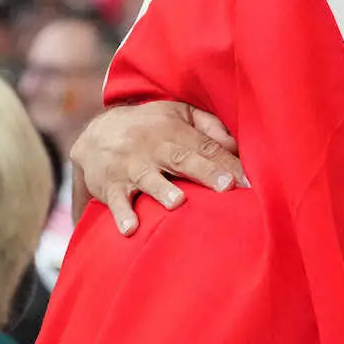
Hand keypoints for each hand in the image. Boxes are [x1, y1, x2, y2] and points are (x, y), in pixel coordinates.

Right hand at [71, 101, 247, 234]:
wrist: (95, 133)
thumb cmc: (151, 127)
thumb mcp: (178, 115)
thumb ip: (210, 127)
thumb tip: (238, 146)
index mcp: (174, 131)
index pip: (205, 147)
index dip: (227, 163)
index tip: (248, 181)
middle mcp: (153, 148)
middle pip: (182, 159)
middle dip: (205, 172)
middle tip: (226, 186)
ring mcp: (131, 167)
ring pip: (148, 178)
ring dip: (162, 190)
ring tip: (177, 202)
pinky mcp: (110, 186)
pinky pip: (116, 200)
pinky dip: (121, 215)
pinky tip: (130, 229)